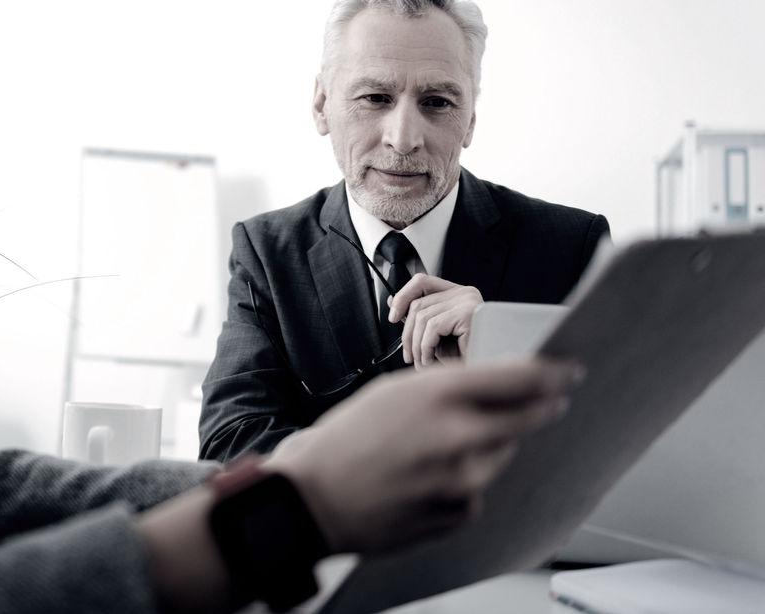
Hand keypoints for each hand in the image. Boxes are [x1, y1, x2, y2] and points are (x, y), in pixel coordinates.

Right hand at [264, 358, 580, 554]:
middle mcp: (456, 436)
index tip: (570, 370)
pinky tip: (425, 479)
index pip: (519, 379)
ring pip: (501, 456)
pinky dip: (463, 483)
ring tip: (438, 448)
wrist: (314, 498)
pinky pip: (477, 491)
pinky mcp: (457, 513)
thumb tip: (494, 386)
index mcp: (438, 395)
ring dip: (487, 447)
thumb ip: (446, 387)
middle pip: (526, 419)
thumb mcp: (392, 391)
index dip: (553, 373)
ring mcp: (460, 480)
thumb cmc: (345, 440)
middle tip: (547, 403)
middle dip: (539, 409)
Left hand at [388, 273, 483, 367]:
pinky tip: (430, 361)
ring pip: (422, 318)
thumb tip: (393, 303)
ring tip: (421, 362)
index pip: (422, 281)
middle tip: (409, 356)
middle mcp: (464, 292)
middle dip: (408, 334)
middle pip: (418, 304)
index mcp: (458, 293)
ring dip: (417, 346)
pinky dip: (426, 347)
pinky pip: (433, 327)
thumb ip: (419, 319)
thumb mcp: (438, 335)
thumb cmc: (467, 355)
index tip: (393, 316)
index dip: (403, 296)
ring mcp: (467, 301)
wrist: (488, 368)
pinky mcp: (468, 313)